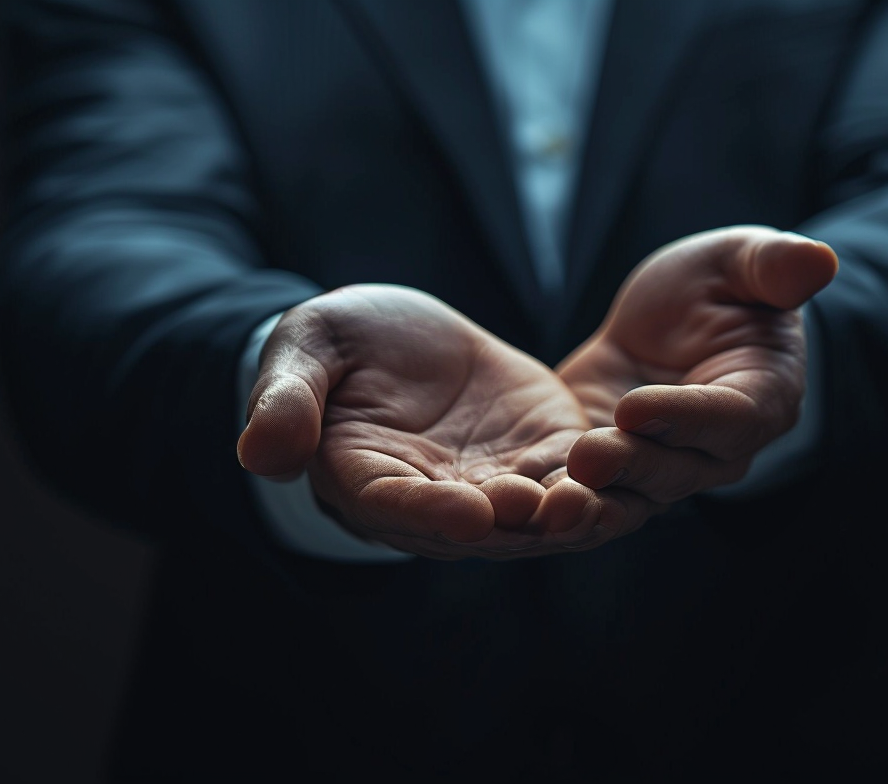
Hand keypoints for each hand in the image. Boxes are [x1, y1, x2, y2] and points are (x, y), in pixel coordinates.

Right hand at [237, 284, 647, 558]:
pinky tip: (629, 466)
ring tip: (595, 499)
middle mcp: (434, 498)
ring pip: (532, 516)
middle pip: (477, 527)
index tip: (467, 512)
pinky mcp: (540, 454)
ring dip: (565, 515)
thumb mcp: (308, 349)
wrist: (397, 333)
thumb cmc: (339, 343)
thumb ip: (288, 399)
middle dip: (515, 522)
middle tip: (550, 507)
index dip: (431, 515)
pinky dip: (599, 483)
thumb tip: (259, 454)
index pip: (397, 508)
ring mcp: (492, 482)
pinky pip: (573, 479)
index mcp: (367, 478)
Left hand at [557, 226, 837, 503]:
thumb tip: (819, 260)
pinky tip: (518, 502)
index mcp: (762, 399)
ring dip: (592, 500)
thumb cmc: (718, 288)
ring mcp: (664, 471)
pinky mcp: (613, 475)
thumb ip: (774, 265)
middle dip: (629, 465)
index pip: (728, 418)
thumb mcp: (739, 261)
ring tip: (551, 497)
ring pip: (631, 496)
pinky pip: (589, 496)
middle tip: (585, 455)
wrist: (667, 324)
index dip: (684, 416)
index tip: (636, 406)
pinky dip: (557, 501)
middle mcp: (719, 452)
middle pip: (675, 470)